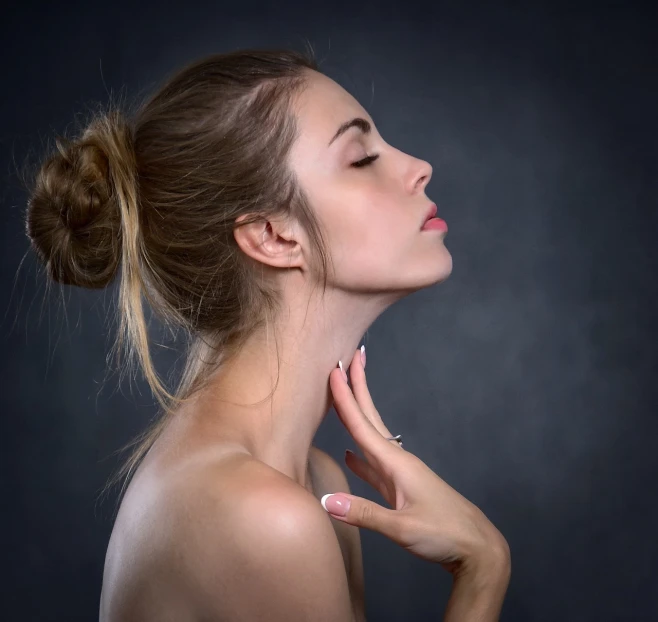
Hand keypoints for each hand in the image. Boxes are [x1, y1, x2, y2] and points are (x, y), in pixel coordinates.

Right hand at [325, 348, 509, 576]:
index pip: (363, 424)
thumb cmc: (445, 535)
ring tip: (344, 397)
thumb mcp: (403, 528)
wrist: (476, 548)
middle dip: (357, 388)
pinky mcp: (400, 490)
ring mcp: (399, 475)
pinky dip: (359, 455)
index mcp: (397, 463)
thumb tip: (325, 500)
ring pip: (370, 438)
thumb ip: (364, 513)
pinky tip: (349, 454)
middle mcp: (397, 461)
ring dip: (357, 416)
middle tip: (347, 359)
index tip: (335, 369)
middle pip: (369, 419)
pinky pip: (373, 464)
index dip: (346, 398)